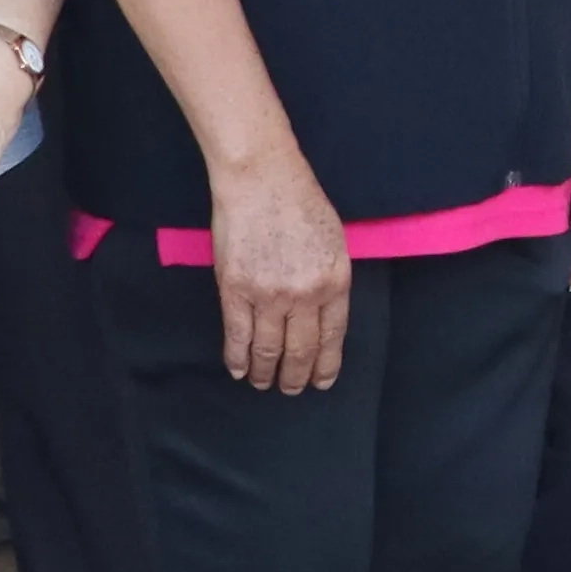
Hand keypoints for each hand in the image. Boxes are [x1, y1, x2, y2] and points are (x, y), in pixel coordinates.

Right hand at [208, 152, 351, 391]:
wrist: (262, 180)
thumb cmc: (301, 204)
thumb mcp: (335, 243)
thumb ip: (331, 281)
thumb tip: (324, 315)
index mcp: (335, 282)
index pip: (332, 337)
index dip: (326, 364)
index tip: (322, 382)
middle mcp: (305, 295)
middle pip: (301, 350)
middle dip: (297, 376)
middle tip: (292, 390)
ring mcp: (268, 294)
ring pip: (268, 348)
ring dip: (267, 372)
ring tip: (265, 384)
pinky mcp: (235, 289)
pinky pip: (237, 335)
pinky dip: (237, 358)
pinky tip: (239, 370)